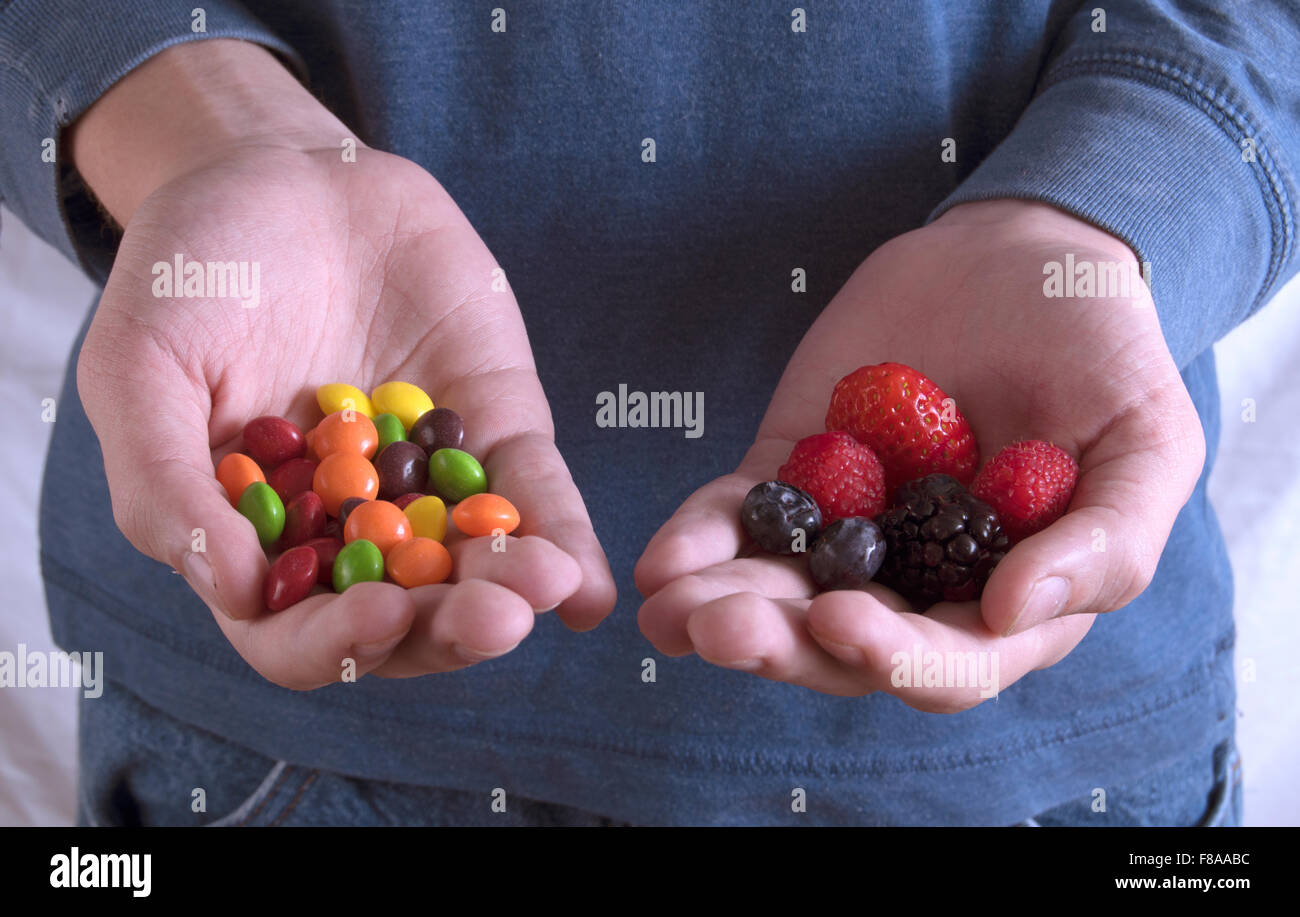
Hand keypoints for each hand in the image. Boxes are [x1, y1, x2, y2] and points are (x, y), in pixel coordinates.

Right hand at [73, 41, 615, 688]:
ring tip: (545, 588)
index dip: (337, 641)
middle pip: (406, 615)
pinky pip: (532, 490)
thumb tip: (239, 594)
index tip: (380, 617)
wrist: (282, 172)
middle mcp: (350, 530)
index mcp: (258, 539)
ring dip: (514, 588)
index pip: (295, 632)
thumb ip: (168, 485)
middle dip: (451, 627)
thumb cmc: (191, 273)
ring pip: (477, 565)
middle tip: (495, 620)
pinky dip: (562, 533)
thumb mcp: (141, 369)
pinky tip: (585, 587)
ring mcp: (428, 486)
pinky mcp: (493, 429)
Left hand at [635, 199, 1204, 709]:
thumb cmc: (1103, 351)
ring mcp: (847, 531)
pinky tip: (659, 564)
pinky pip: (738, 519)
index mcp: (1007, 601)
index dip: (895, 657)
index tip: (841, 621)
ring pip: (777, 595)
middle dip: (779, 645)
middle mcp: (917, 584)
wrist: (1018, 256)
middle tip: (720, 631)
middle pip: (841, 645)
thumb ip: (1109, 540)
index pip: (948, 663)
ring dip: (721, 609)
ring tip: (669, 611)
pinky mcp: (791, 474)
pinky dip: (698, 541)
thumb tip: (1018, 614)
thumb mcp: (1147, 442)